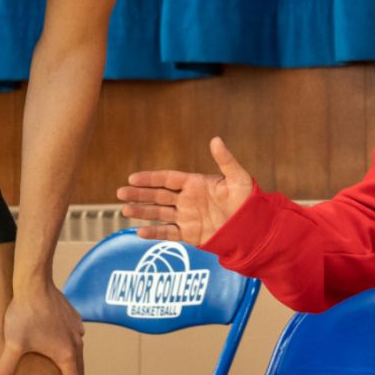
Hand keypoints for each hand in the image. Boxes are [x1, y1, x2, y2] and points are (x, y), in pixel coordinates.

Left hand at [0, 282, 85, 374]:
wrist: (34, 283)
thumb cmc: (24, 314)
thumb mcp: (13, 344)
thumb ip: (6, 368)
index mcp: (66, 355)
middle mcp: (76, 343)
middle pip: (79, 372)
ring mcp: (77, 329)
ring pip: (78, 354)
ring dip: (72, 367)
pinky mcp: (73, 317)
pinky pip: (75, 338)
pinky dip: (71, 348)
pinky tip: (60, 345)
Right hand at [117, 137, 255, 245]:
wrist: (253, 226)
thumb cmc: (247, 200)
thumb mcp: (237, 178)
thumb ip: (225, 160)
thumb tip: (215, 139)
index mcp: (195, 183)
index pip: (167, 179)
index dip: (150, 178)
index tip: (132, 178)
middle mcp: (187, 200)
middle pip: (158, 195)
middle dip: (139, 194)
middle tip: (120, 192)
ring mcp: (187, 217)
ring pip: (159, 213)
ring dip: (142, 212)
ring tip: (124, 210)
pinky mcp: (190, 234)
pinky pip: (169, 233)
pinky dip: (154, 233)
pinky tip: (140, 232)